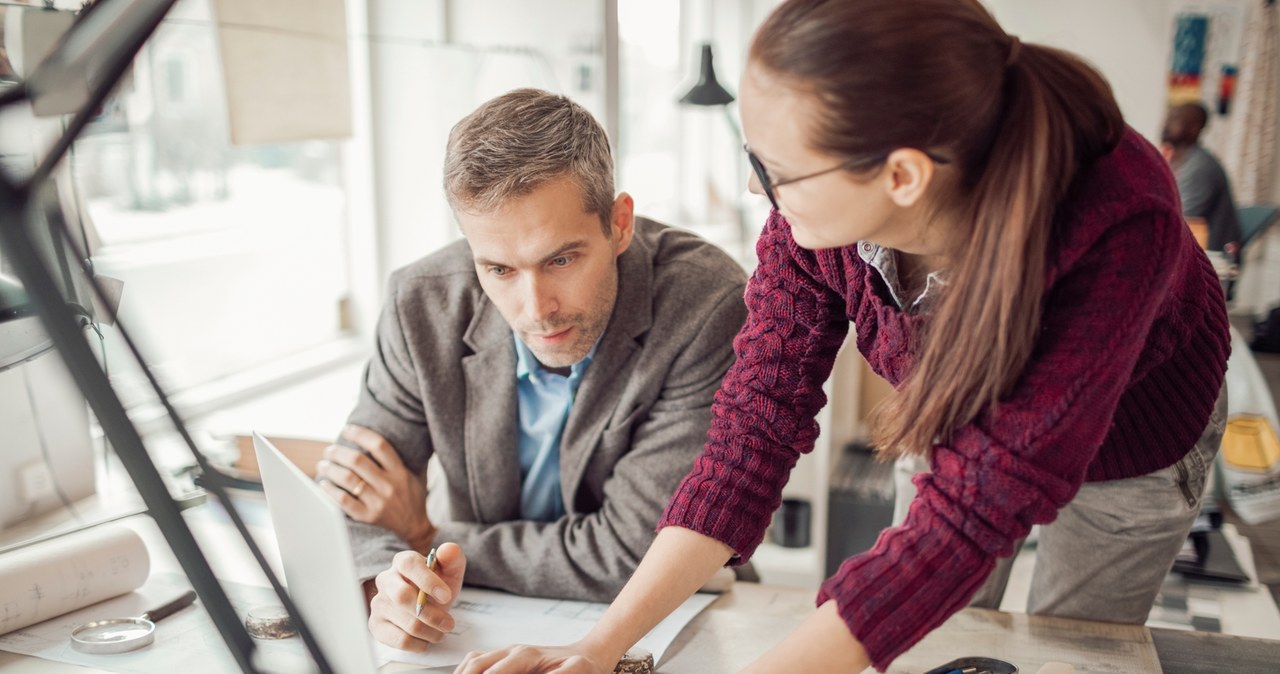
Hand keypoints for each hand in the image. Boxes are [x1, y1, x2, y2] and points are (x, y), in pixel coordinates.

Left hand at [317, 425, 433, 549]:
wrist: (415, 527)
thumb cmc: (412, 496)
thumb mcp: (414, 474)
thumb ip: (404, 457)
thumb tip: (390, 432)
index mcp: (400, 472)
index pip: (379, 445)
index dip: (360, 434)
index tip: (346, 429)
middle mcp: (389, 485)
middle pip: (357, 461)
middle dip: (338, 452)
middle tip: (329, 450)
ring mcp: (378, 502)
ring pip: (348, 479)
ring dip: (330, 469)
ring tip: (323, 465)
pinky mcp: (368, 516)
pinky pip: (344, 501)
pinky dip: (330, 491)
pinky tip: (323, 483)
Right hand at [369, 544, 466, 651]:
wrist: (428, 604)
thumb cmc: (438, 585)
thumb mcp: (450, 571)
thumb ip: (452, 558)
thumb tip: (448, 550)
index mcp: (403, 562)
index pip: (409, 565)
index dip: (428, 581)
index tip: (446, 596)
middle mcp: (386, 580)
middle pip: (402, 597)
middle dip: (432, 614)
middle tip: (449, 623)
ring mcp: (378, 603)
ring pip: (406, 623)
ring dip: (431, 632)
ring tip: (441, 631)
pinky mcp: (376, 625)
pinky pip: (400, 640)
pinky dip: (420, 643)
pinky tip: (427, 639)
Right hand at [453, 642, 611, 673]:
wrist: (587, 655)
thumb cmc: (583, 667)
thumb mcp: (575, 672)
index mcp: (525, 655)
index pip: (493, 673)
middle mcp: (512, 650)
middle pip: (477, 665)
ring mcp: (507, 652)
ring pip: (473, 661)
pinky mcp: (506, 657)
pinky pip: (477, 660)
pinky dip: (466, 670)